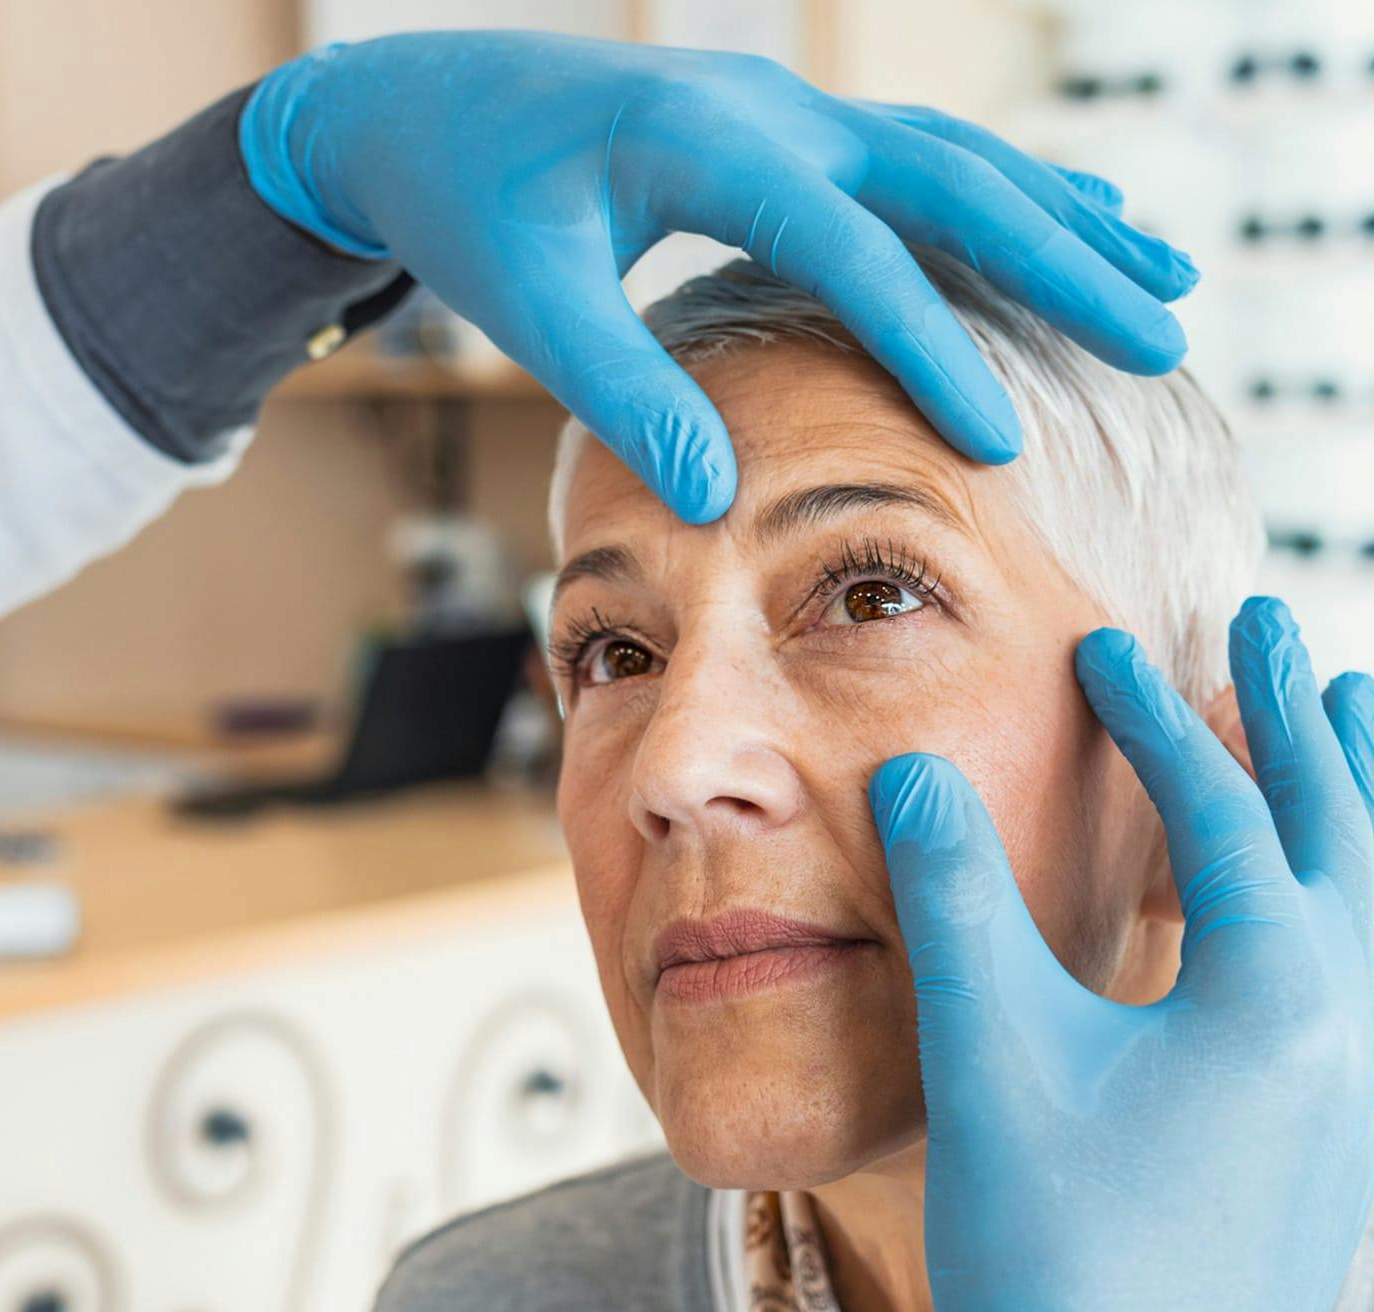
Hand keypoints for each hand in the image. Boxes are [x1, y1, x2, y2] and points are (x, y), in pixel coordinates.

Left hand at [240, 33, 1197, 522]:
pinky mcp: (783, 125)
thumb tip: (717, 498)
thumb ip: (620, 392)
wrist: (424, 107)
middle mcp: (771, 109)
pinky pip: (917, 153)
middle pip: (951, 179)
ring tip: (1162, 279)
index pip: (850, 250)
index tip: (1000, 438)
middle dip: (1061, 262)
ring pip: (955, 155)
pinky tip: (1065, 216)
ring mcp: (786, 105)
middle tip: (1161, 339)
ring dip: (1059, 217)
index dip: (930, 345)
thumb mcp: (528, 303)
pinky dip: (1002, 191)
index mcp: (709, 145)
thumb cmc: (467, 206)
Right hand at [869, 596, 1373, 1310]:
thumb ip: (955, 902)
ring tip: (1355, 707)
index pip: (1221, 808)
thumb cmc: (1069, 1254)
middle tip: (1266, 622)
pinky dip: (1360, 885)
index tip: (1105, 650)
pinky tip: (1334, 890)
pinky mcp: (1350, 1129)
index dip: (1154, 716)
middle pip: (1345, 822)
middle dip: (1297, 713)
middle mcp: (1352, 1021)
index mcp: (1277, 990)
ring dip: (1362, 788)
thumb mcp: (991, 1058)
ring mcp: (1365, 1080)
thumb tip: (917, 774)